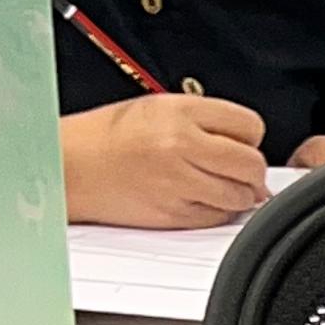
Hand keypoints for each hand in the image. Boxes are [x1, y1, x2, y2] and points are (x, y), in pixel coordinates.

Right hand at [61, 94, 269, 228]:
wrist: (72, 165)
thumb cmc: (110, 136)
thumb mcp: (160, 107)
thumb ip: (206, 121)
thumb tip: (247, 145)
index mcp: (181, 112)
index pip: (250, 125)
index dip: (250, 136)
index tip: (241, 142)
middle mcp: (182, 145)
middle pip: (251, 164)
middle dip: (251, 169)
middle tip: (240, 170)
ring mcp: (179, 182)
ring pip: (240, 196)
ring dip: (238, 194)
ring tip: (219, 184)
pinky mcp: (173, 213)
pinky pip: (217, 217)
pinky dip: (217, 212)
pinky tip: (200, 199)